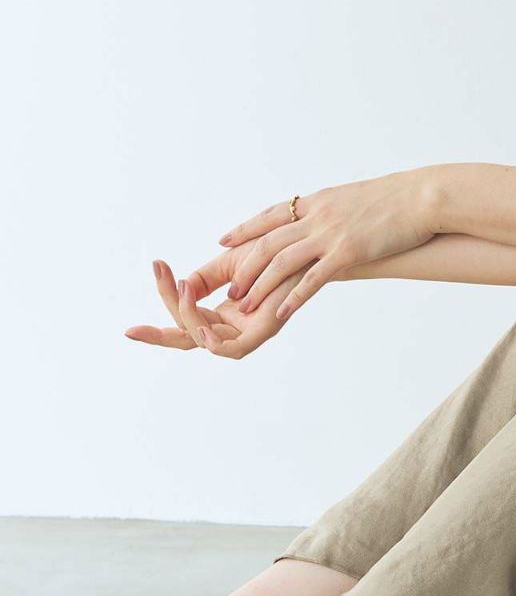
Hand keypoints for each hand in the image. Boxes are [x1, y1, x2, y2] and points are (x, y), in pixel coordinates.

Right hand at [124, 252, 306, 359]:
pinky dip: (212, 339)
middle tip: (131, 331)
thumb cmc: (274, 253)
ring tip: (180, 288)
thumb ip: (202, 280)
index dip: (166, 299)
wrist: (304, 246)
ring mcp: (248, 331)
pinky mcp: (264, 333)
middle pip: (189, 336)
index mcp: (224, 311)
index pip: (186, 315)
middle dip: (159, 334)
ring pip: (204, 339)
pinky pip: (232, 348)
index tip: (156, 266)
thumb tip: (179, 289)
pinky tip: (199, 320)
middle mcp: (235, 325)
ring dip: (185, 317)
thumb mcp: (228, 265)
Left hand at [216, 170, 433, 321]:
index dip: (246, 228)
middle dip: (245, 266)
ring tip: (245, 306)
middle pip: (268, 242)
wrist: (423, 197)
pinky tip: (281, 313)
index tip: (225, 240)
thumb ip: (336, 210)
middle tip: (230, 289)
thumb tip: (330, 217)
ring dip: (260, 285)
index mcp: (318, 201)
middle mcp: (317, 216)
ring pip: (282, 261)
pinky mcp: (348, 252)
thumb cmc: (399, 199)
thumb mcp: (356, 199)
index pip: (271, 214)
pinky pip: (313, 279)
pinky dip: (294, 297)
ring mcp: (331, 234)